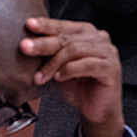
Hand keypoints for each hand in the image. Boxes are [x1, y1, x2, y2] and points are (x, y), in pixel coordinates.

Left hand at [20, 17, 124, 136]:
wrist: (95, 111)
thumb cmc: (78, 87)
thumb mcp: (58, 67)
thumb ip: (48, 54)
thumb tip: (27, 44)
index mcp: (87, 33)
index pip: (63, 26)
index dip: (46, 25)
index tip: (29, 24)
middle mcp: (99, 38)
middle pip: (67, 38)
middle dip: (43, 43)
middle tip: (25, 47)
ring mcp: (108, 52)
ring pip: (75, 50)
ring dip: (54, 63)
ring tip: (40, 76)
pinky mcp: (111, 67)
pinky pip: (87, 64)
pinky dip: (69, 70)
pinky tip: (58, 77)